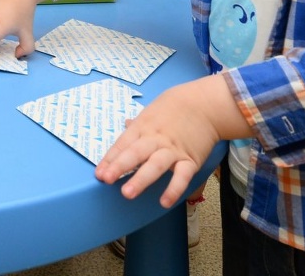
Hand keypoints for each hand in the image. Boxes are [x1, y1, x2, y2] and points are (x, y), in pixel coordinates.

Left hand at [95, 77, 235, 206]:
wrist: (205, 103)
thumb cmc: (175, 107)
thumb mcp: (151, 111)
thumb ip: (138, 124)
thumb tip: (125, 125)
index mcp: (143, 127)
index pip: (123, 144)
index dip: (110, 159)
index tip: (99, 173)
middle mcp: (155, 138)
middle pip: (135, 153)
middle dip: (120, 166)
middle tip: (107, 180)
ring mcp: (172, 150)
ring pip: (155, 165)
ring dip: (141, 179)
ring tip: (128, 193)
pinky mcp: (190, 159)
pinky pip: (182, 175)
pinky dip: (174, 188)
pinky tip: (164, 202)